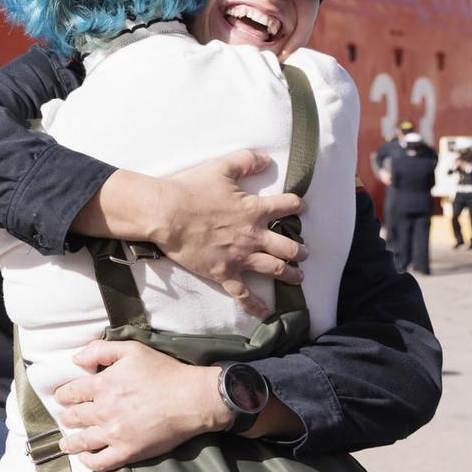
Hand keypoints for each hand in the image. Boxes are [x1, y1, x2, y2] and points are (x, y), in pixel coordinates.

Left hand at [53, 340, 230, 471]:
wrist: (191, 399)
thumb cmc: (164, 372)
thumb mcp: (132, 350)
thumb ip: (100, 350)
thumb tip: (76, 359)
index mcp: (102, 385)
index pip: (72, 392)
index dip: (64, 395)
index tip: (62, 397)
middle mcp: (103, 410)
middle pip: (74, 417)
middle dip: (67, 417)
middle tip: (66, 418)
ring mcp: (114, 433)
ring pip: (83, 441)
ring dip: (71, 442)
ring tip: (66, 444)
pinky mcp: (127, 451)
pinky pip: (101, 462)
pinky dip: (89, 461)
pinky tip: (85, 459)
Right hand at [150, 152, 306, 315]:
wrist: (167, 214)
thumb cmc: (192, 189)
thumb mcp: (221, 168)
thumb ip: (246, 161)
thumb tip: (266, 158)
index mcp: (254, 210)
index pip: (286, 206)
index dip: (296, 205)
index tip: (300, 208)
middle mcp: (253, 236)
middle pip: (288, 246)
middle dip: (299, 249)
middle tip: (304, 252)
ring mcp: (240, 257)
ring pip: (274, 269)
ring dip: (290, 274)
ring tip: (298, 277)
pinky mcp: (224, 273)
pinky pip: (244, 294)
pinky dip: (255, 305)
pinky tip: (266, 313)